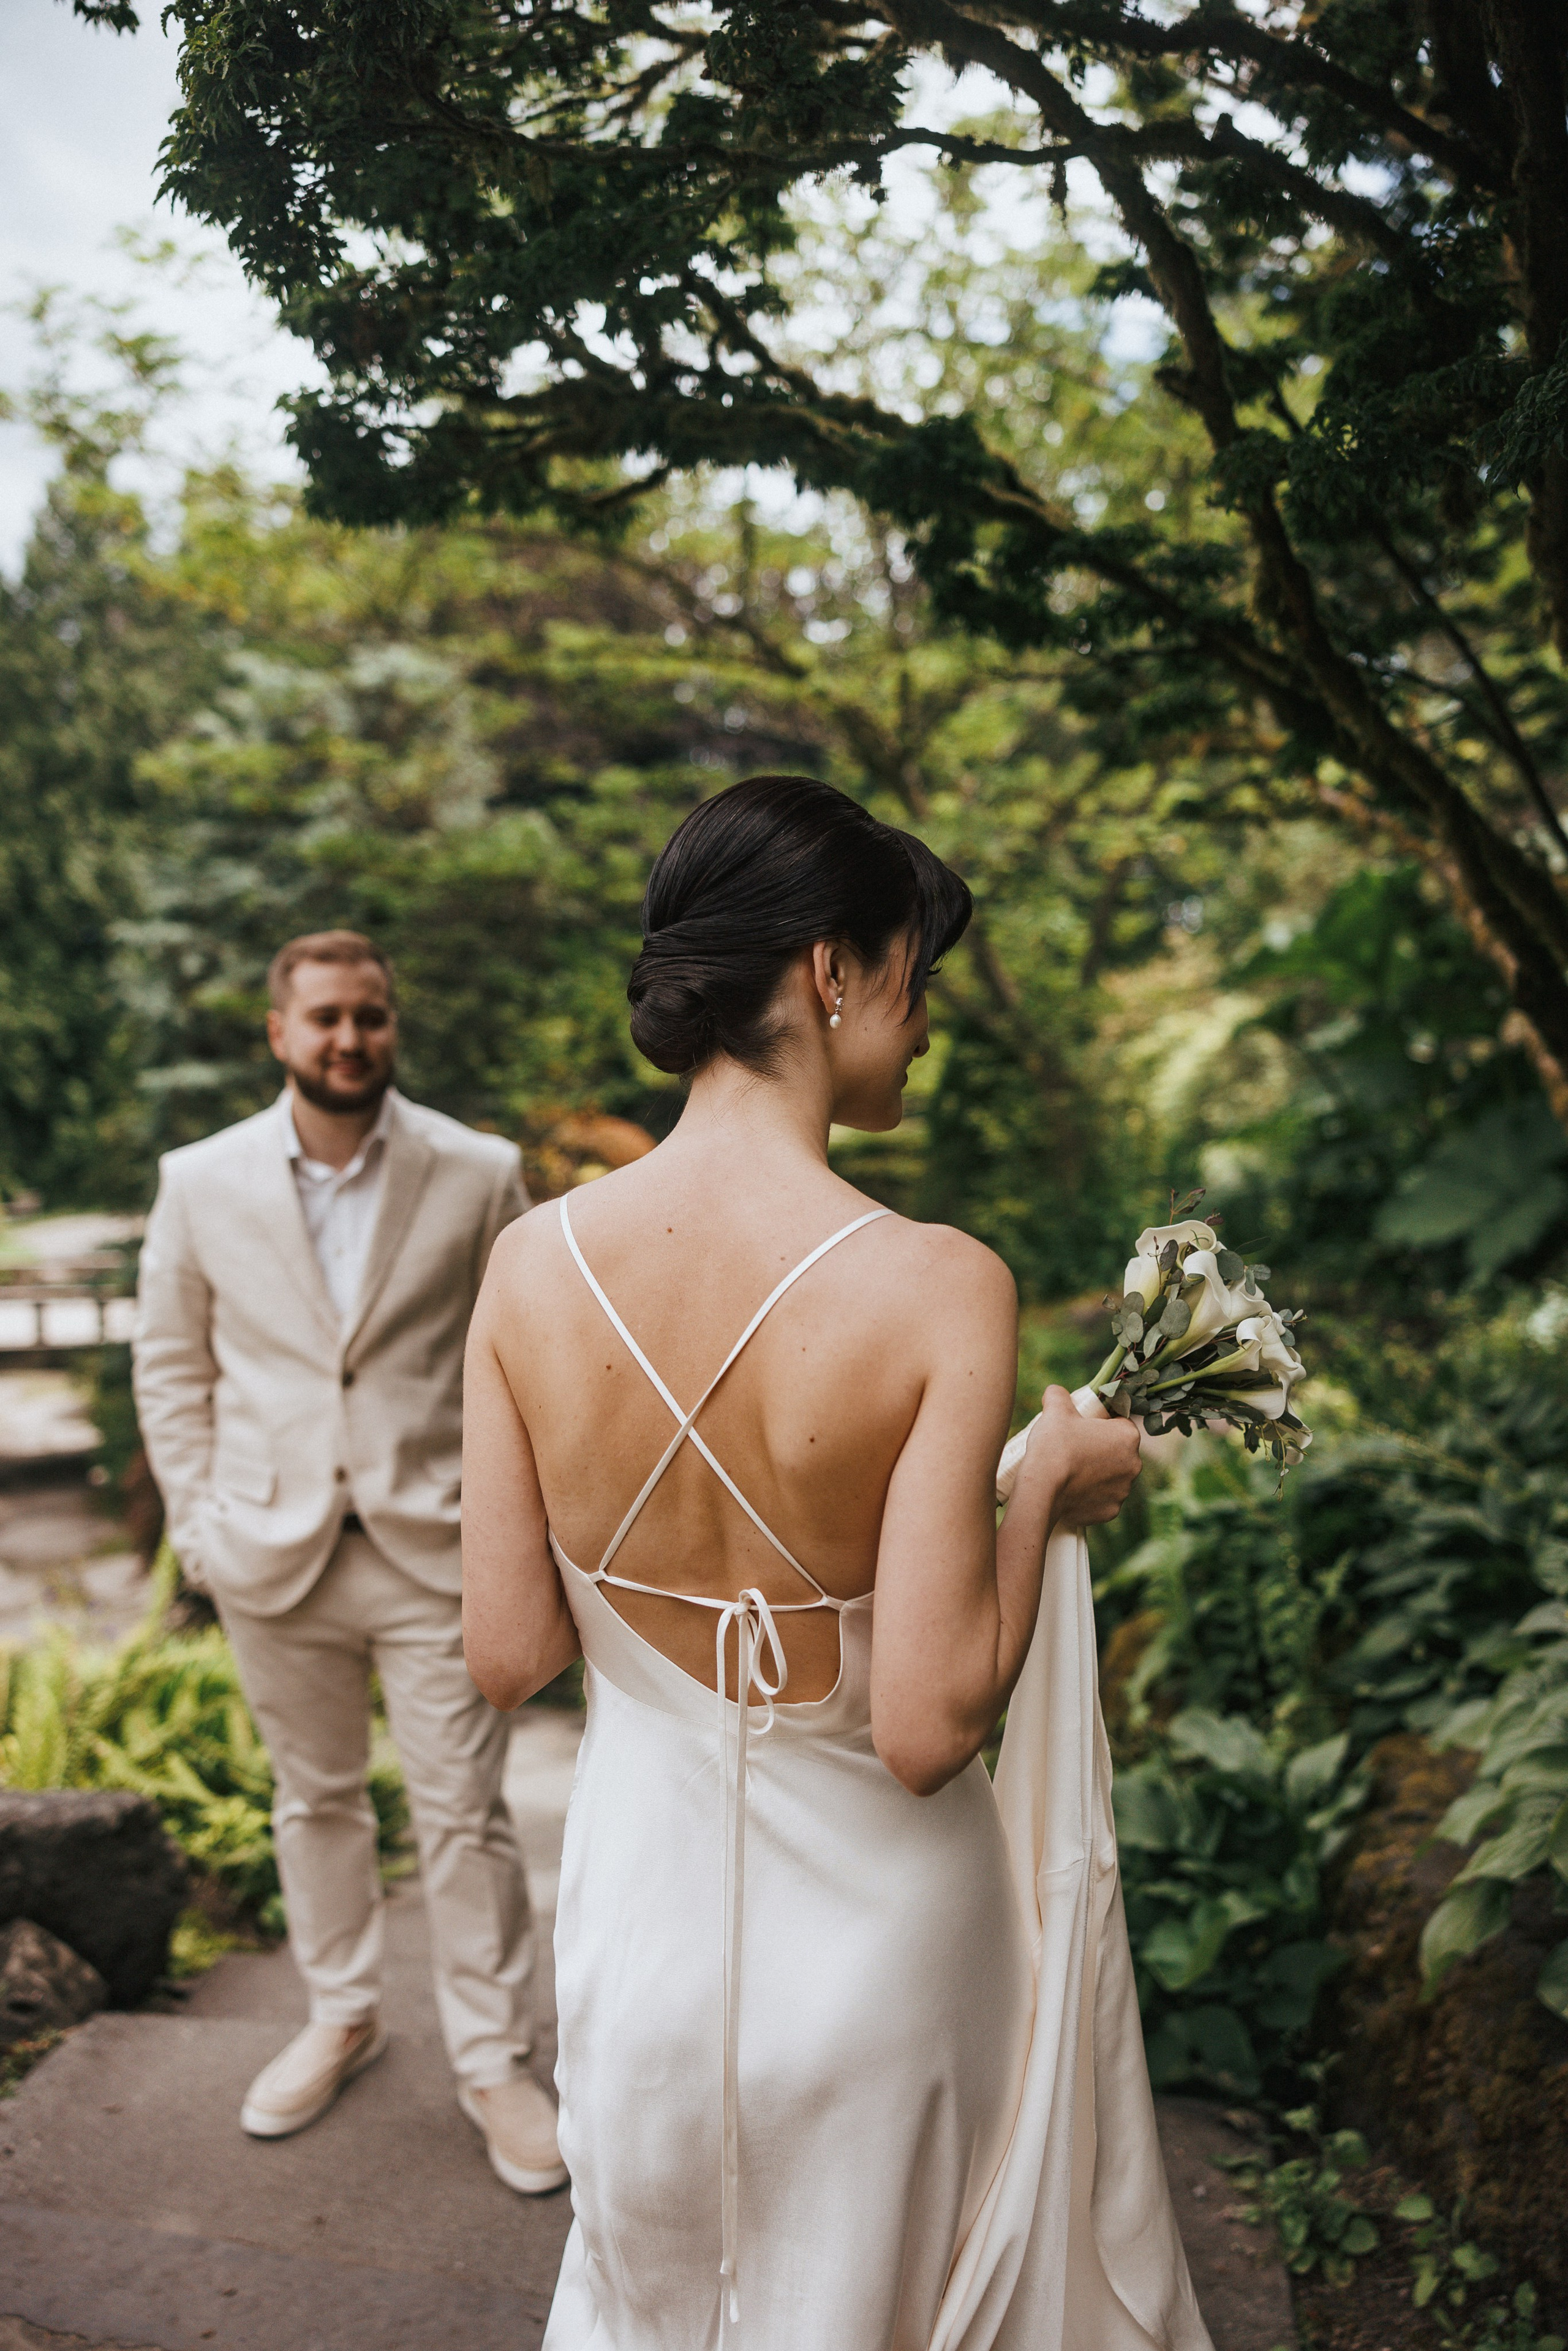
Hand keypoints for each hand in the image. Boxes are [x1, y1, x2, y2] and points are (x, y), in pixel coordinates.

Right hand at [1026, 1384, 1141, 1529]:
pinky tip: (1072, 1490)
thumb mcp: (1055, 1410)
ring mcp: (1122, 1491)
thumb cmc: (1054, 1445)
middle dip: (1101, 1449)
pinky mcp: (1110, 1512)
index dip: (1102, 1422)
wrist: (1043, 1489)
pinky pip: (1102, 1499)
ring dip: (1097, 1474)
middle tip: (1075, 1448)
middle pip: (1118, 1452)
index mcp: (1127, 1436)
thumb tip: (1056, 1392)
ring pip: (1111, 1477)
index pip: (1121, 1422)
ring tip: (1071, 1471)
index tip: (1084, 1427)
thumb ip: (1059, 1395)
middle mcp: (1133, 1465)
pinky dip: (1090, 1496)